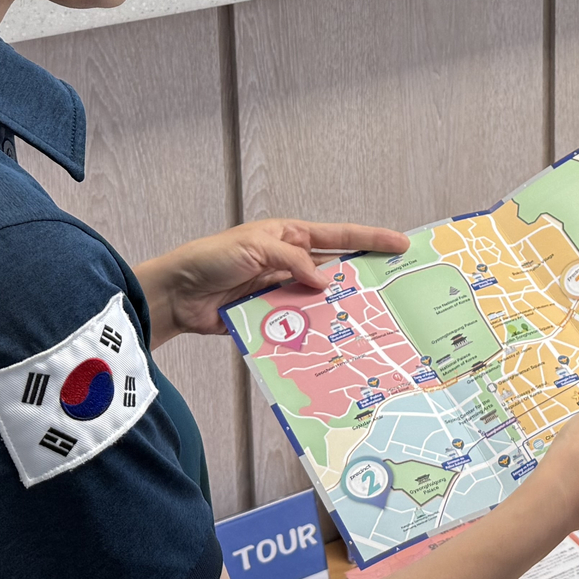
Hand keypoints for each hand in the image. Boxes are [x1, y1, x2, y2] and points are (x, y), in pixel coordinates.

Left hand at [137, 219, 407, 346]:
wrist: (178, 293)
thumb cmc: (212, 258)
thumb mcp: (256, 247)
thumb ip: (293, 261)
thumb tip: (325, 281)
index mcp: (291, 237)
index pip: (339, 236)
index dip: (371, 238)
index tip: (401, 244)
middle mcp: (291, 263)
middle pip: (335, 271)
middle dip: (361, 280)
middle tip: (393, 291)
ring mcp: (282, 291)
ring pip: (319, 302)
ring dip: (335, 311)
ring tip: (366, 323)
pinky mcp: (270, 317)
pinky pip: (298, 325)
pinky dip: (311, 332)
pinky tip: (328, 342)